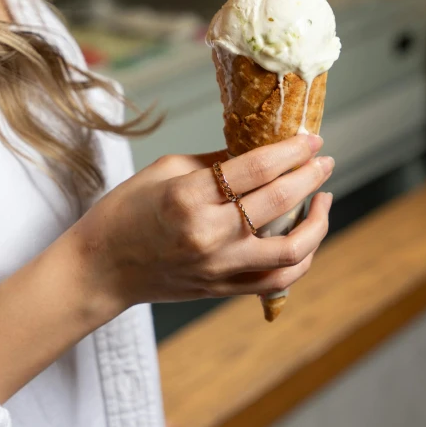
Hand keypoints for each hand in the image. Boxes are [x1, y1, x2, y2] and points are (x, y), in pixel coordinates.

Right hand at [71, 134, 333, 314]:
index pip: (257, 168)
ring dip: (317, 223)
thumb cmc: (126, 211)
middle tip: (324, 159)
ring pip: (291, 250)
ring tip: (324, 199)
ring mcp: (219, 267)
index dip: (292, 150)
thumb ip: (217, 163)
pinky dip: (301, 259)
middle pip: (279, 201)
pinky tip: (307, 237)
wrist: (101, 268)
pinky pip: (276, 281)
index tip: (312, 138)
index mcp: (189, 196)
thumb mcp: (165, 169)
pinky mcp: (223, 288)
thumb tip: (261, 154)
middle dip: (311, 175)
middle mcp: (209, 234)